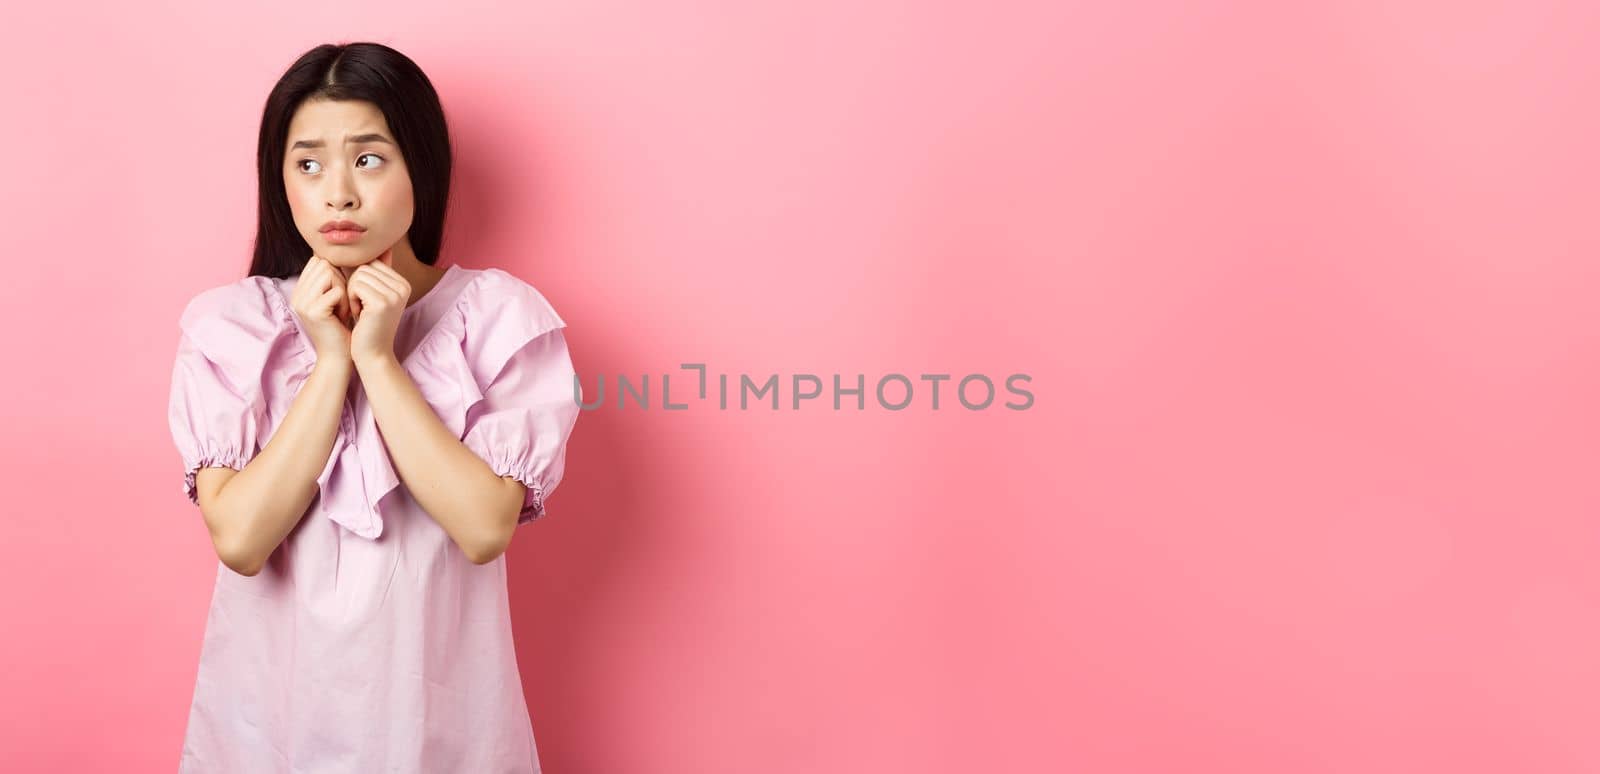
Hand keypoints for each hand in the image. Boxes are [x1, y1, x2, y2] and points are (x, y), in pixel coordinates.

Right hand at [289, 254, 353, 362]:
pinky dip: (346, 302)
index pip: (318, 261)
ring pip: (330, 274)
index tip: (340, 294)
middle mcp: (296, 294)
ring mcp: (302, 302)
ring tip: (342, 309)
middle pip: (324, 264)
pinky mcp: (313, 311)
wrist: (340, 357)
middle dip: (340, 280)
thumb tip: (351, 252)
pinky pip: (337, 291)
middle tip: (343, 303)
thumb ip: (335, 276)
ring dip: (343, 290)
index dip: (336, 273)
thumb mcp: (336, 298)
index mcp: (300, 290)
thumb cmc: (343, 326)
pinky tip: (343, 316)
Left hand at [347, 248, 410, 366]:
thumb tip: (378, 248)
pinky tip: (359, 314)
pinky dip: (351, 300)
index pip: (371, 264)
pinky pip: (355, 286)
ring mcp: (395, 294)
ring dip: (352, 294)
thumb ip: (377, 274)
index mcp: (403, 283)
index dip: (361, 282)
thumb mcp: (375, 296)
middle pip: (365, 268)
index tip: (366, 302)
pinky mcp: (382, 302)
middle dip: (355, 287)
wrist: (372, 354)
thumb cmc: (368, 326)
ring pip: (358, 276)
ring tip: (361, 311)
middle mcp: (403, 286)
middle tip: (362, 308)